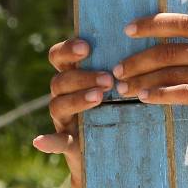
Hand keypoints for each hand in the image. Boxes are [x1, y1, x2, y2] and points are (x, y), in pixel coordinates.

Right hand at [33, 37, 112, 164]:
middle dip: (83, 77)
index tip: (86, 47)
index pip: (59, 56)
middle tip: (108, 80)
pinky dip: (49, 141)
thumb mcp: (123, 85)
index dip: (68, 49)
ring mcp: (64, 119)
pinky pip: (56, 141)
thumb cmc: (123, 108)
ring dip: (76, 99)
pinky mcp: (69, 143)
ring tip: (99, 97)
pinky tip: (41, 141)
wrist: (119, 148)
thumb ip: (124, 67)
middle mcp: (64, 95)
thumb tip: (146, 38)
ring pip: (58, 105)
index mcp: (75, 77)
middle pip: (61, 80)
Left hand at [113, 14, 187, 162]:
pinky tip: (145, 100)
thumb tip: (183, 53)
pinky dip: (160, 95)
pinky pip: (185, 94)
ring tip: (122, 89)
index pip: (183, 21)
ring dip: (142, 80)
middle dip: (137, 59)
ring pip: (173, 72)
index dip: (151, 24)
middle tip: (115, 70)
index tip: (127, 29)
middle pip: (171, 49)